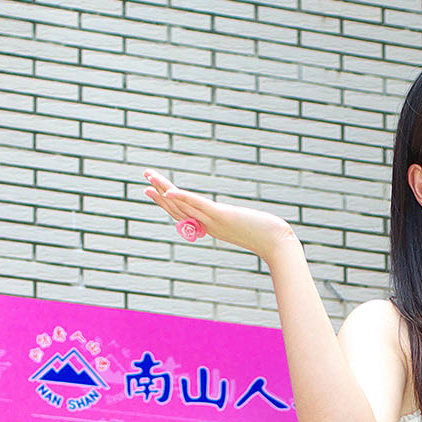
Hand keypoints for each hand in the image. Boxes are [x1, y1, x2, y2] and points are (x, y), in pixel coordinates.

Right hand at [142, 168, 297, 265]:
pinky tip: (170, 190)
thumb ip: (238, 221)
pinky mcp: (222, 216)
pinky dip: (183, 198)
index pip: (183, 214)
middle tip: (143, 182)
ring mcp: (213, 221)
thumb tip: (239, 217)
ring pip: (183, 205)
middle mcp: (208, 225)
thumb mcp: (247, 225)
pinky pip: (198, 206)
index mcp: (211, 226)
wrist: (277, 244)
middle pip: (178, 209)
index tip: (151, 192)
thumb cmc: (267, 236)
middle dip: (159, 195)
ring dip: (164, 191)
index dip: (166, 203)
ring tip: (149, 177)